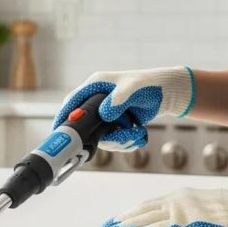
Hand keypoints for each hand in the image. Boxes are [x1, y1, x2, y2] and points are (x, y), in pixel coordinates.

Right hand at [53, 66, 194, 150]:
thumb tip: (104, 113)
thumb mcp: (134, 88)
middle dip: (97, 136)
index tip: (59, 131)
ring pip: (99, 136)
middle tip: (113, 140)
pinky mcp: (114, 124)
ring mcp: (105, 114)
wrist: (168, 93)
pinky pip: (111, 139)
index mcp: (95, 85)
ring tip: (134, 134)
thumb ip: (119, 98)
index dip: (64, 116)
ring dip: (116, 141)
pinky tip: (137, 135)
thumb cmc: (150, 84)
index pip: (72, 102)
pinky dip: (123, 142)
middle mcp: (97, 100)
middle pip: (84, 124)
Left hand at [100, 176, 227, 226]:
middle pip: (140, 211)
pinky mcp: (187, 223)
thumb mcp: (202, 209)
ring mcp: (180, 211)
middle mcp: (175, 201)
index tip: (116, 219)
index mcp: (178, 197)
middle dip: (121, 221)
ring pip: (144, 220)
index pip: (147, 205)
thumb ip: (184, 217)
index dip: (130, 213)